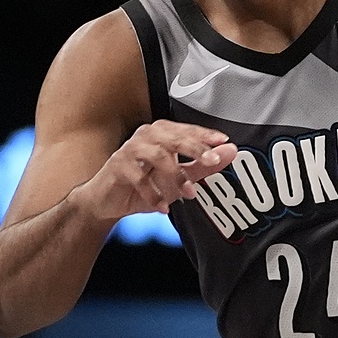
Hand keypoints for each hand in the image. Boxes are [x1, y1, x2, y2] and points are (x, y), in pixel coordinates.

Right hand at [82, 120, 236, 217]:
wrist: (107, 201)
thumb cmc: (142, 186)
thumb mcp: (178, 179)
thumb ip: (203, 165)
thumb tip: (230, 151)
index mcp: (162, 134)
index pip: (187, 130)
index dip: (206, 135)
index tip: (224, 142)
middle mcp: (146, 137)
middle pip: (174, 137)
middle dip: (195, 148)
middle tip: (213, 161)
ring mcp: (130, 150)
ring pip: (157, 155)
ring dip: (176, 176)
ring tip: (188, 194)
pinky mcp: (117, 166)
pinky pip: (138, 177)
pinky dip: (153, 194)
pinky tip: (163, 207)